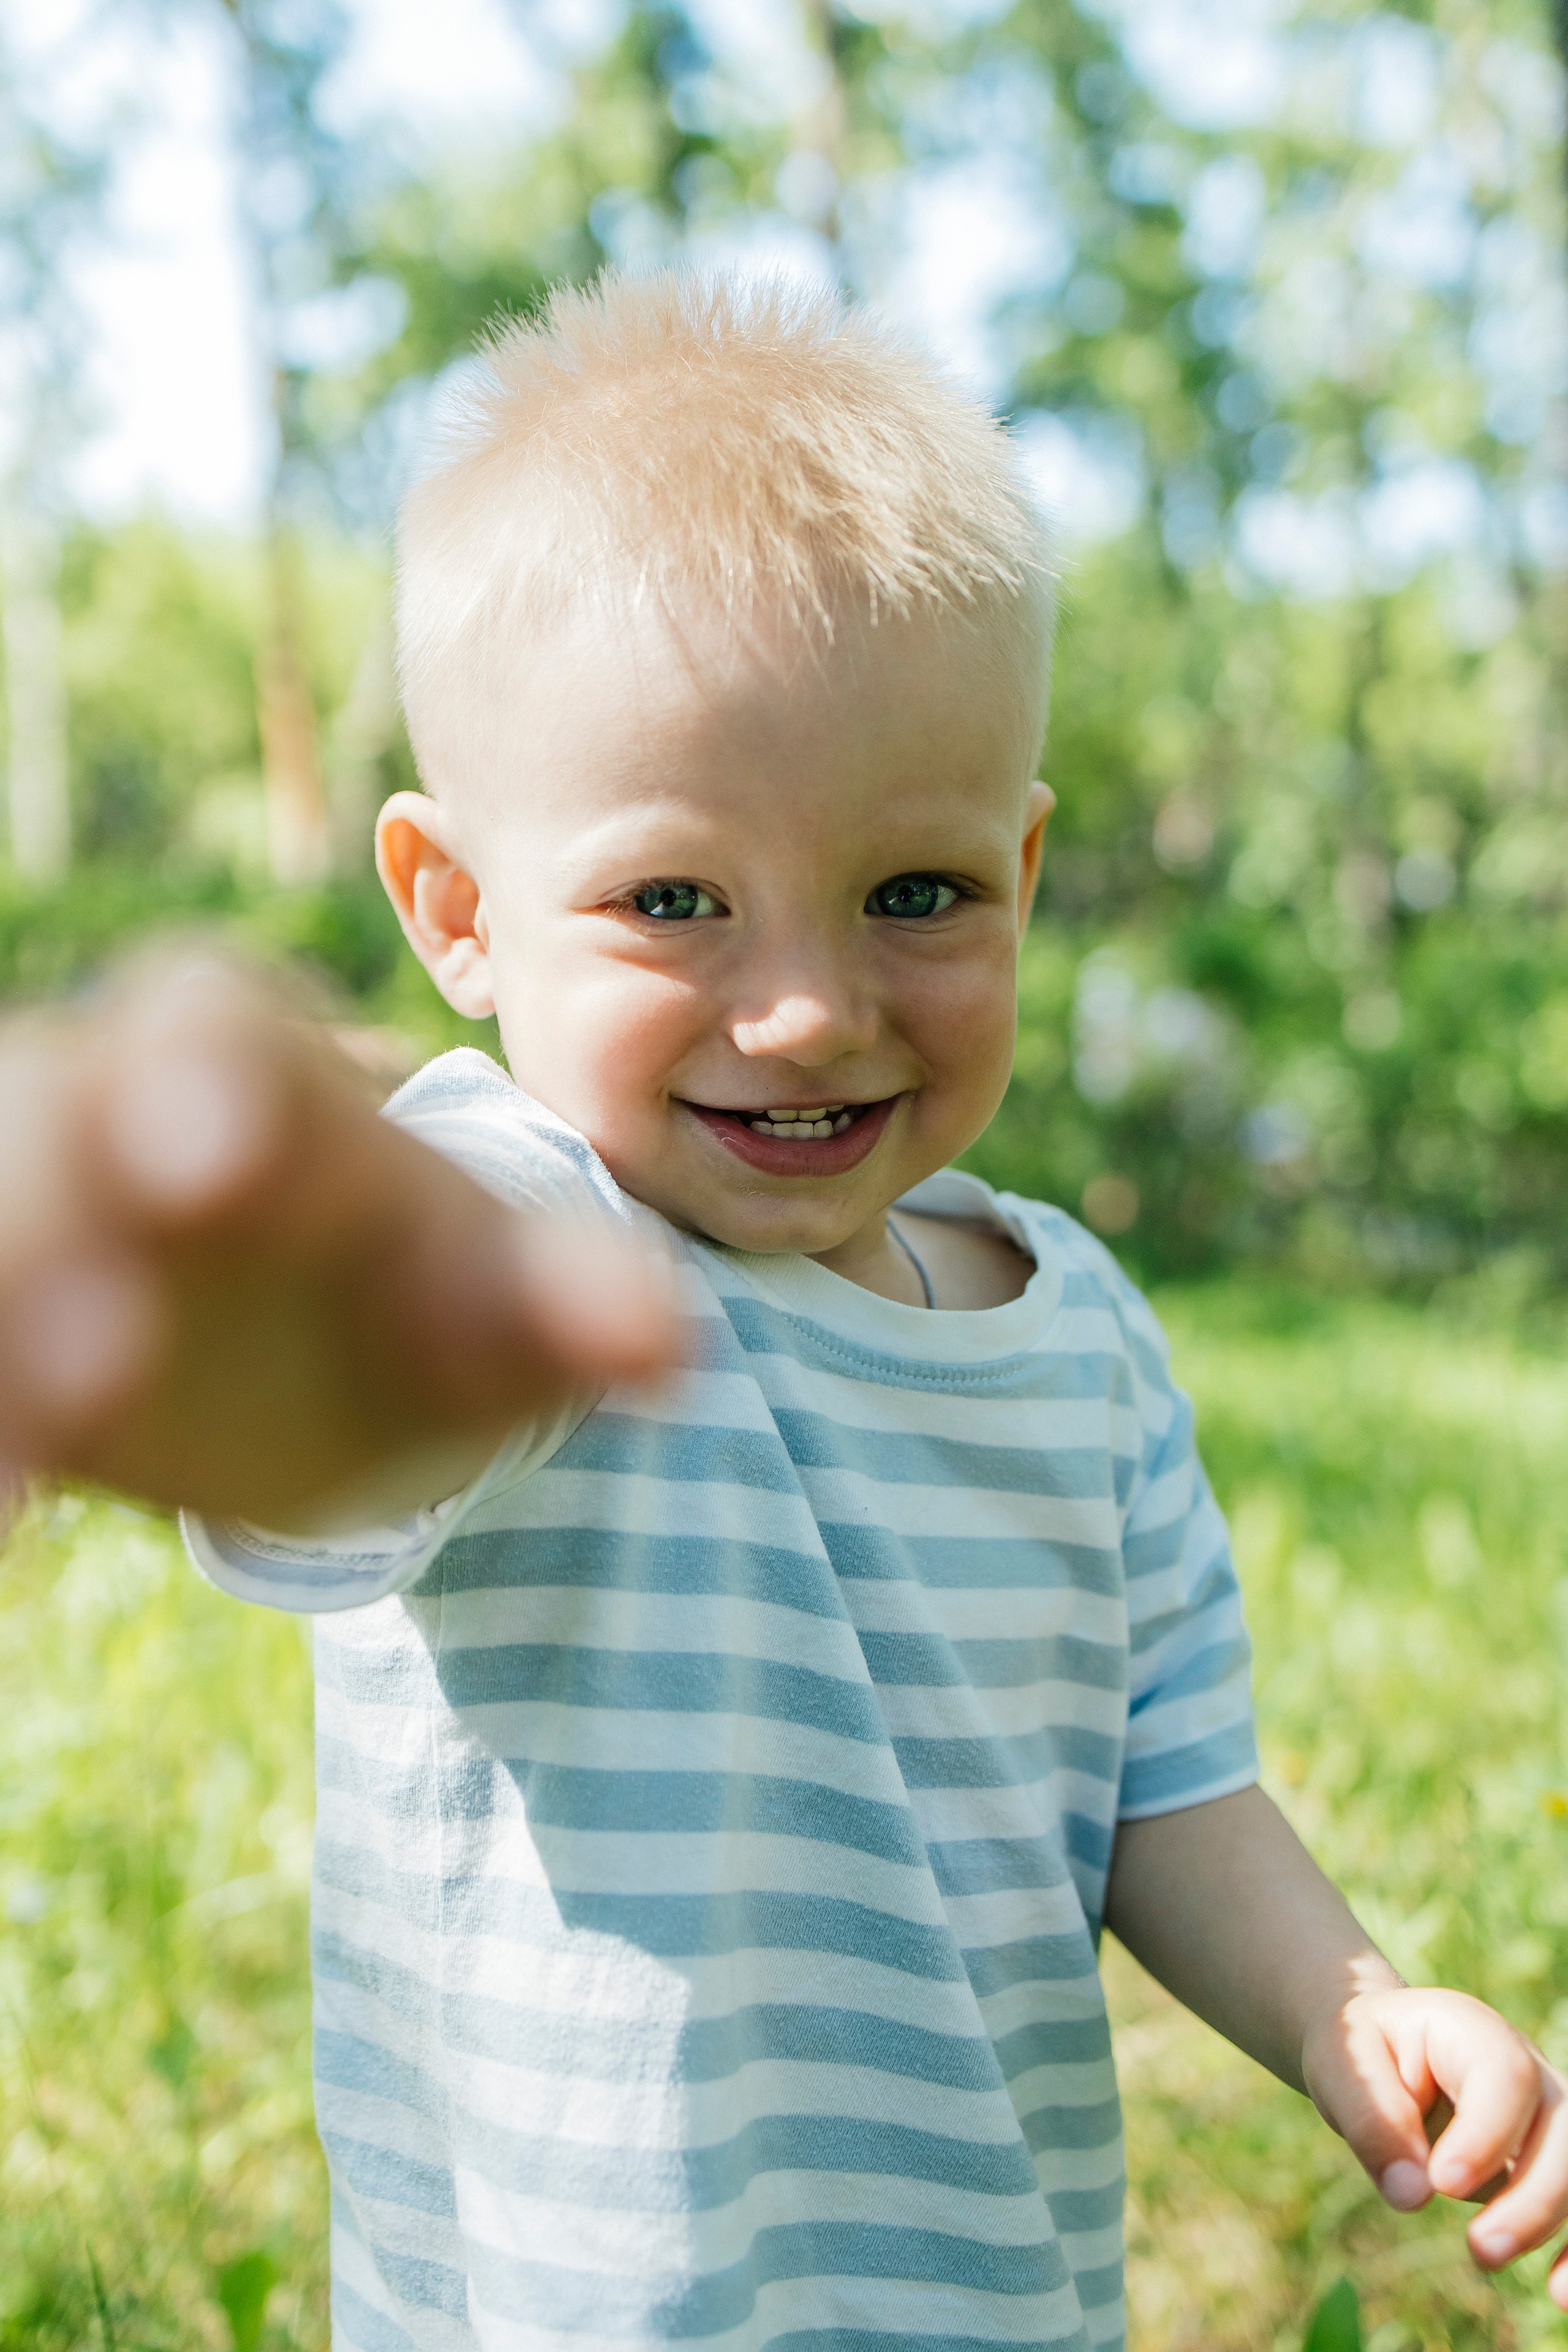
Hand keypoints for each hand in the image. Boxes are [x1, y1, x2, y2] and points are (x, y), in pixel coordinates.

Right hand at [0, 948, 676, 1525]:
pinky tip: (12, 1512)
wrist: (318, 1372)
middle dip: (53, 1220)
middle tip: (104, 1356)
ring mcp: (35, 1224)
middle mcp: (103, 1131)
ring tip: (31, 1471)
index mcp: (252, 1080)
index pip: (212, 1026)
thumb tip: (671, 1345)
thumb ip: (555, 1303)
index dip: (206, 1075)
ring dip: (7, 1331)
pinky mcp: (6, 1326)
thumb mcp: (481, 1298)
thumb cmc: (411, 1297)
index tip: (222, 1156)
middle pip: (49, 1122)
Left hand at [1304, 1982, 1567, 2301]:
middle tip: (1482, 2249)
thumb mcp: (1342, 2067)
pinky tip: (1559, 2291)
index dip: (1487, 2133)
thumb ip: (1373, 2121)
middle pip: (1563, 2126)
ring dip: (1562, 2225)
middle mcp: (1526, 2066)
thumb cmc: (1359, 2053)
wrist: (1377, 2050)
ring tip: (1547, 2294)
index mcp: (1470, 2029)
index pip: (1505, 2075)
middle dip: (1535, 2197)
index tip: (1444, 2184)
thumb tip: (1412, 2196)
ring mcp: (1547, 2114)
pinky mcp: (1549, 2160)